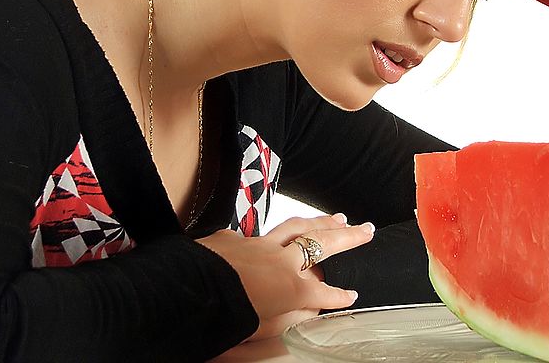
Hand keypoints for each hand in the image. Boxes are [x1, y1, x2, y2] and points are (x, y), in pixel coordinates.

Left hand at [196, 214, 374, 340]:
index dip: (339, 296)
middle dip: (348, 237)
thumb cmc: (220, 317)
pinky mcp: (233, 239)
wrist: (182, 292)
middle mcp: (279, 262)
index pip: (324, 293)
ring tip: (338, 217)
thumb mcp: (260, 331)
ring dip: (320, 222)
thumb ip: (288, 321)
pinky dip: (272, 236)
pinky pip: (257, 235)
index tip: (351, 295)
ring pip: (296, 227)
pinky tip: (275, 235)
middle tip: (366, 229)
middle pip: (322, 244)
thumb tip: (307, 313)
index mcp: (290, 289)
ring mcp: (257, 245)